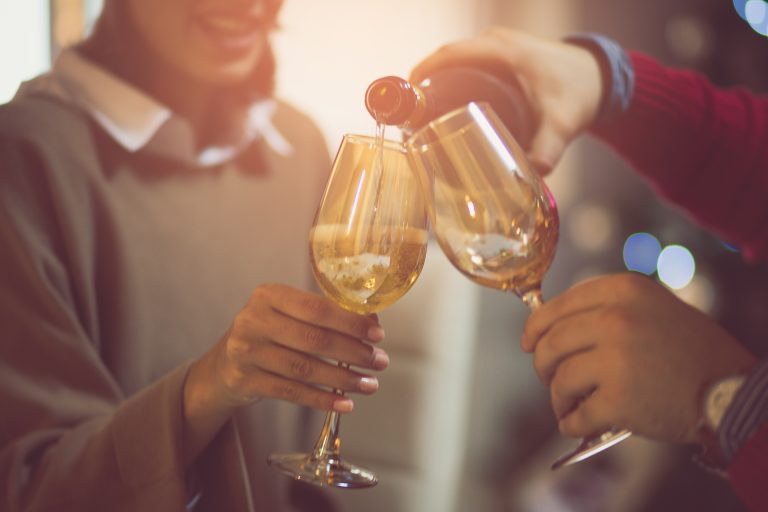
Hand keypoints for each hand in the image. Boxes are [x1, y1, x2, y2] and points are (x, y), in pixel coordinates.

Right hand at [186, 283, 387, 415]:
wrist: (225, 365)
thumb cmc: (268, 335)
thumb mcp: (288, 315)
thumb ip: (325, 315)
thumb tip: (371, 322)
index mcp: (269, 295)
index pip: (317, 307)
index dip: (351, 322)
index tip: (377, 334)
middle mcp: (253, 320)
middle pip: (314, 339)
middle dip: (354, 352)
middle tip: (379, 362)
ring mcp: (246, 351)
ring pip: (305, 368)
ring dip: (343, 379)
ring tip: (368, 384)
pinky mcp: (244, 380)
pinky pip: (292, 392)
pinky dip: (322, 399)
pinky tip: (344, 403)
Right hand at [410, 27, 602, 174]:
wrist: (601, 75)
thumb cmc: (580, 89)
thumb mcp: (563, 120)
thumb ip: (549, 147)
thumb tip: (534, 173)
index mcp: (501, 50)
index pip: (450, 54)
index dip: (423, 72)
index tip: (405, 96)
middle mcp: (495, 44)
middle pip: (446, 60)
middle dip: (425, 86)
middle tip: (410, 120)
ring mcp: (497, 49)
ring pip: (455, 63)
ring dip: (437, 85)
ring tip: (423, 120)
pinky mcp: (501, 59)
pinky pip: (467, 67)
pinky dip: (452, 83)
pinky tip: (446, 110)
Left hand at [521, 273, 756, 443]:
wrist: (730, 390)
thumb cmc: (691, 352)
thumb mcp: (652, 308)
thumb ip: (607, 310)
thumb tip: (553, 327)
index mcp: (622, 290)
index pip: (557, 306)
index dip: (536, 327)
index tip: (529, 342)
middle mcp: (615, 318)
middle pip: (550, 342)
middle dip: (542, 364)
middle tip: (548, 378)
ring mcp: (616, 358)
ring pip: (559, 378)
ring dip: (557, 398)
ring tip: (568, 406)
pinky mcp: (619, 398)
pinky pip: (576, 414)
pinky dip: (571, 423)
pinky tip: (577, 425)